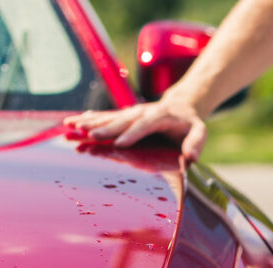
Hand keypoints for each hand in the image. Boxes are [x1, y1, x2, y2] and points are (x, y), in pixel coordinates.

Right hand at [63, 95, 207, 161]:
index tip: (120, 144)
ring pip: (109, 116)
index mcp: (161, 116)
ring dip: (90, 121)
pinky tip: (73, 122)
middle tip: (89, 136)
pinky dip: (88, 119)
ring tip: (72, 126)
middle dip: (105, 128)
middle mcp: (142, 111)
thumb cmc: (190, 123)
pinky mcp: (124, 115)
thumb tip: (192, 157)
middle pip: (122, 120)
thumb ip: (197, 142)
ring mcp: (131, 112)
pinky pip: (104, 117)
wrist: (181, 105)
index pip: (146, 125)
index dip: (133, 134)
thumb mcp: (200, 131)